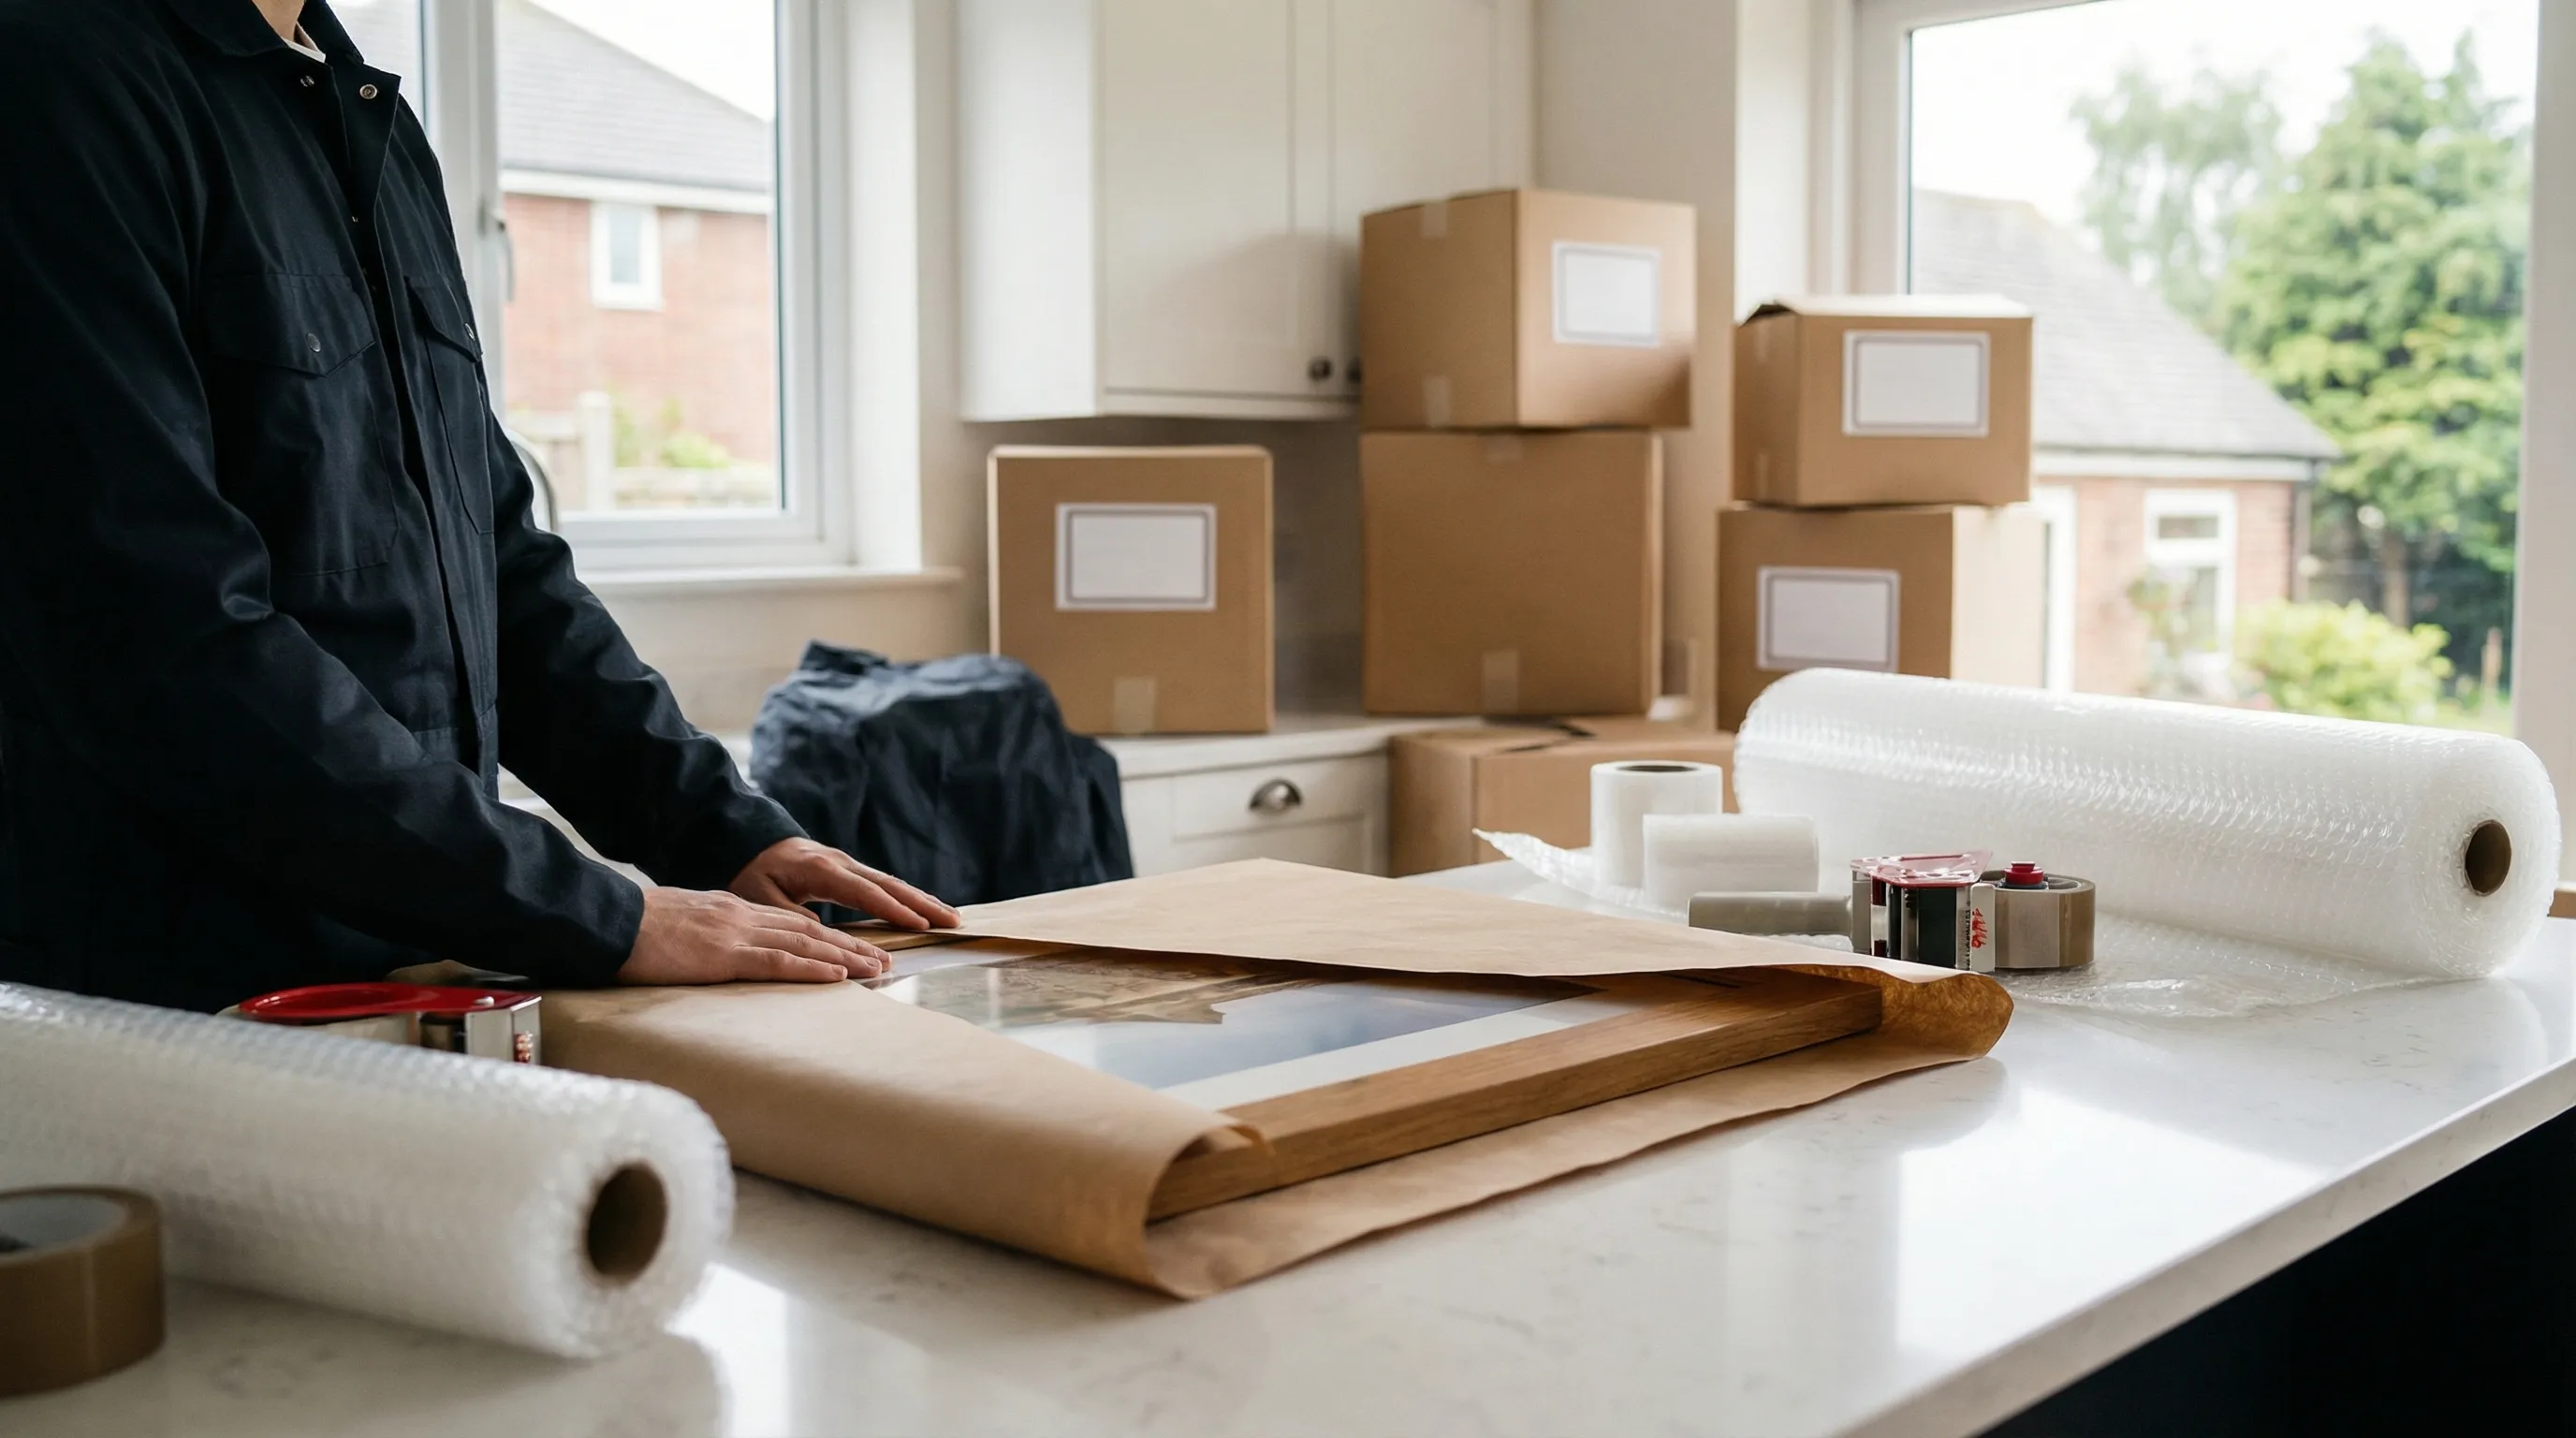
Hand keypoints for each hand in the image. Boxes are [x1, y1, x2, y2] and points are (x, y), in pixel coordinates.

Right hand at [616, 886, 892, 984]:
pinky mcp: (724, 955)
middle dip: (849, 945)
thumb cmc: (635, 929)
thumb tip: (718, 950)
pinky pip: (778, 962)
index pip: (790, 922)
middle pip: (809, 930)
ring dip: (845, 958)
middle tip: (884, 960)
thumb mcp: (681, 925)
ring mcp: (736, 934)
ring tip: (877, 970)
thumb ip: (708, 935)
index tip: (854, 948)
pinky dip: (813, 968)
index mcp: (732, 911)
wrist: (610, 921)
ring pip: (804, 943)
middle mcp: (742, 917)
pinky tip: (838, 976)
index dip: (827, 936)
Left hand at [728, 838, 961, 932]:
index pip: (866, 892)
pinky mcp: (848, 869)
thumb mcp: (760, 896)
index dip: (894, 909)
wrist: (749, 840)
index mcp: (821, 870)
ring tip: (951, 917)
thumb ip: (790, 915)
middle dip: (924, 904)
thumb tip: (823, 933)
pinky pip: (883, 884)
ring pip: (892, 883)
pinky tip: (924, 909)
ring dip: (922, 900)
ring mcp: (847, 864)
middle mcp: (841, 863)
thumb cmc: (752, 872)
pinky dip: (907, 897)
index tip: (922, 925)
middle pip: (890, 885)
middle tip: (954, 921)